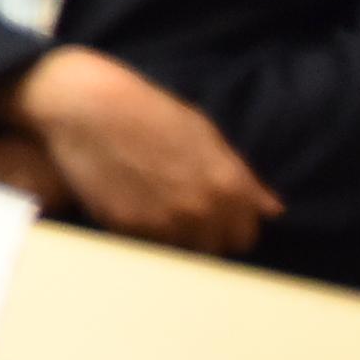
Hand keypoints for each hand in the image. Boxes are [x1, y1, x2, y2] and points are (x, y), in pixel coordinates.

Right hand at [10, 47, 281, 253]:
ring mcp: (163, 222)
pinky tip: (129, 202)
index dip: (229, 225)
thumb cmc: (147, 111)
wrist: (86, 105)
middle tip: (179, 210)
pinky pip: (144, 245)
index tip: (214, 215)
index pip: (244, 236)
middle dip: (203, 235)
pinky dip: (140, 232)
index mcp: (227, 186)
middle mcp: (201, 209)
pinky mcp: (127, 227)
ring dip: (172, 237)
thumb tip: (273, 209)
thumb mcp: (203, 133)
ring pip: (180, 253)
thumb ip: (242, 176)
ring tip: (152, 206)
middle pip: (215, 250)